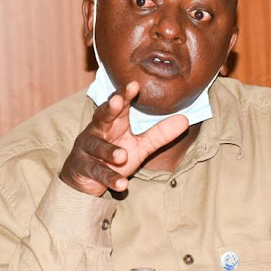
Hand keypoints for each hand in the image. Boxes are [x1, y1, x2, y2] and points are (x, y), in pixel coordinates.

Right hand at [60, 81, 188, 195]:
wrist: (84, 179)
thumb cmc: (112, 157)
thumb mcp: (139, 146)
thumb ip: (159, 134)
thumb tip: (185, 119)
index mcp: (112, 122)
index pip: (119, 104)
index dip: (125, 94)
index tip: (135, 84)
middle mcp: (97, 131)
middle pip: (101, 116)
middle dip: (109, 108)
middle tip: (118, 101)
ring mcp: (87, 150)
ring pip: (97, 147)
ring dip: (109, 151)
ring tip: (123, 156)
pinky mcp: (84, 168)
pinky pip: (97, 173)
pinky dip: (110, 179)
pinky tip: (122, 185)